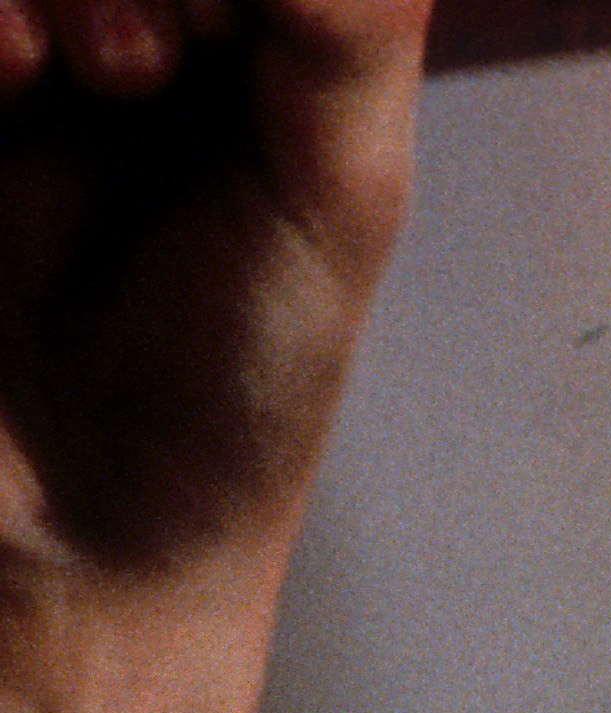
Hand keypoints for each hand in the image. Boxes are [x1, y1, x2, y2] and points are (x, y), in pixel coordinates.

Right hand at [0, 0, 421, 597]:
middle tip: (161, 59)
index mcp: (246, 42)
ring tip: (118, 73)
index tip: (247, 30)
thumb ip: (345, 38)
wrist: (85, 532)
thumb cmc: (232, 386)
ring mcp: (19, 73)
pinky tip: (11, 75)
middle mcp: (124, 33)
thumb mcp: (337, 200)